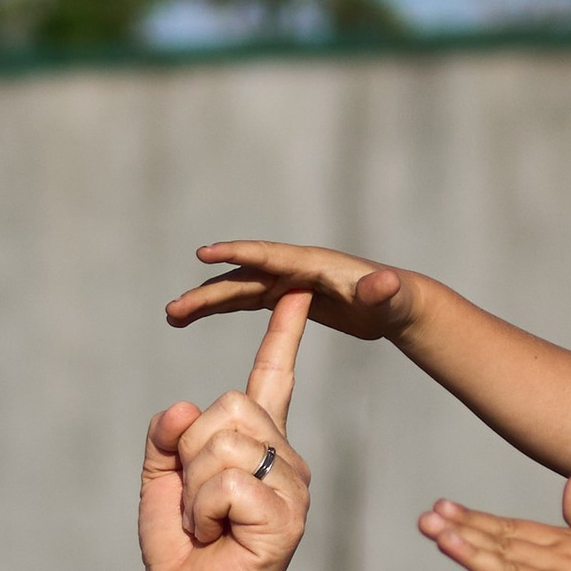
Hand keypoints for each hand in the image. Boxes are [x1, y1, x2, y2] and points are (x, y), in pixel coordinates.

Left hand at [136, 292, 312, 570]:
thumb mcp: (162, 476)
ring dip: (194, 488)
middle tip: (197, 504)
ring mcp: (293, 489)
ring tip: (206, 523)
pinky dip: (204, 510)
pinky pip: (228, 483)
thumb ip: (167, 435)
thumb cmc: (180, 545)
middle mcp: (286, 459)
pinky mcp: (287, 520)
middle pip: (229, 407)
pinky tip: (216, 537)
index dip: (283, 334)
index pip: (274, 377)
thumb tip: (182, 408)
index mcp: (259, 444)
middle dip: (190, 452)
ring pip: (224, 444)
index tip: (297, 291)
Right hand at [165, 239, 422, 343]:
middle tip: (173, 310)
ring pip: (238, 290)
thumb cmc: (396, 300)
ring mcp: (287, 281)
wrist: (397, 303)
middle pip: (243, 278)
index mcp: (312, 264)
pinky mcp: (286, 296)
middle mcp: (294, 268)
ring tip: (173, 316)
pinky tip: (195, 317)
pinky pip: (247, 300)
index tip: (204, 253)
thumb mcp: (391, 298)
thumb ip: (383, 291)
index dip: (237, 254)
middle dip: (208, 292)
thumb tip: (381, 283)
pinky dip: (221, 307)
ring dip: (206, 302)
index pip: (268, 257)